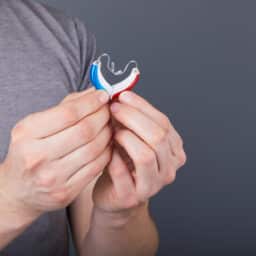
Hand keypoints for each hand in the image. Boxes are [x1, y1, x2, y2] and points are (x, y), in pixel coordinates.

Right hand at [0, 87, 111, 220]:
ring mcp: (53, 177)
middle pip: (85, 130)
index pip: (68, 113)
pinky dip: (107, 151)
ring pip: (94, 148)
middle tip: (109, 110)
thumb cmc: (30, 151)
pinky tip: (107, 143)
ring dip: (108, 133)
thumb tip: (95, 92)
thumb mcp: (37, 125)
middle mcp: (37, 157)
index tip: (103, 96)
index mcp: (27, 134)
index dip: (91, 102)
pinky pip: (97, 166)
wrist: (19, 189)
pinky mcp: (66, 192)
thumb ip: (66, 106)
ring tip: (109, 125)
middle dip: (103, 116)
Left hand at [92, 91, 185, 216]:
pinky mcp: (132, 196)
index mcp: (174, 151)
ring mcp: (152, 185)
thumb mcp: (135, 138)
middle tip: (114, 108)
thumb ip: (135, 119)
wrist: (115, 192)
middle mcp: (169, 169)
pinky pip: (122, 172)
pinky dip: (112, 156)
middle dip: (133, 117)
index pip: (163, 123)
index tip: (123, 95)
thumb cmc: (125, 161)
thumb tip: (122, 94)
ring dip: (125, 137)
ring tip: (112, 130)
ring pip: (145, 155)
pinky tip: (107, 149)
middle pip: (157, 137)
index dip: (142, 106)